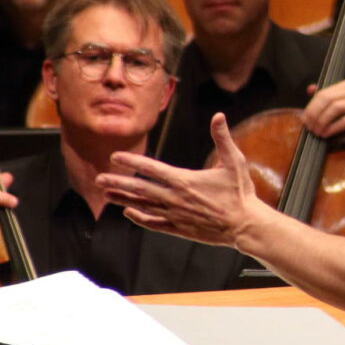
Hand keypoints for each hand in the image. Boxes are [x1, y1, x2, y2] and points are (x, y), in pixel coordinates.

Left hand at [97, 113, 266, 247]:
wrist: (245, 225)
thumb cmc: (240, 193)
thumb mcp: (234, 161)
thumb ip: (222, 138)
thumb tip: (218, 116)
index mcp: (184, 181)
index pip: (151, 169)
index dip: (131, 162)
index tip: (114, 157)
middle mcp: (175, 198)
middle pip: (140, 189)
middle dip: (118, 182)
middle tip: (99, 178)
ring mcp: (176, 215)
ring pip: (143, 206)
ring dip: (123, 199)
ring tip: (106, 194)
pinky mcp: (180, 228)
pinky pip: (154, 223)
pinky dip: (140, 218)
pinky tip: (129, 213)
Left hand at [302, 81, 344, 145]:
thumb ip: (330, 96)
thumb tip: (310, 89)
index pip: (324, 93)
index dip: (311, 107)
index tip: (305, 120)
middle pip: (328, 99)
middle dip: (315, 114)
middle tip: (309, 127)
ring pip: (336, 108)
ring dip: (323, 122)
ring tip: (317, 132)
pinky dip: (333, 128)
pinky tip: (327, 134)